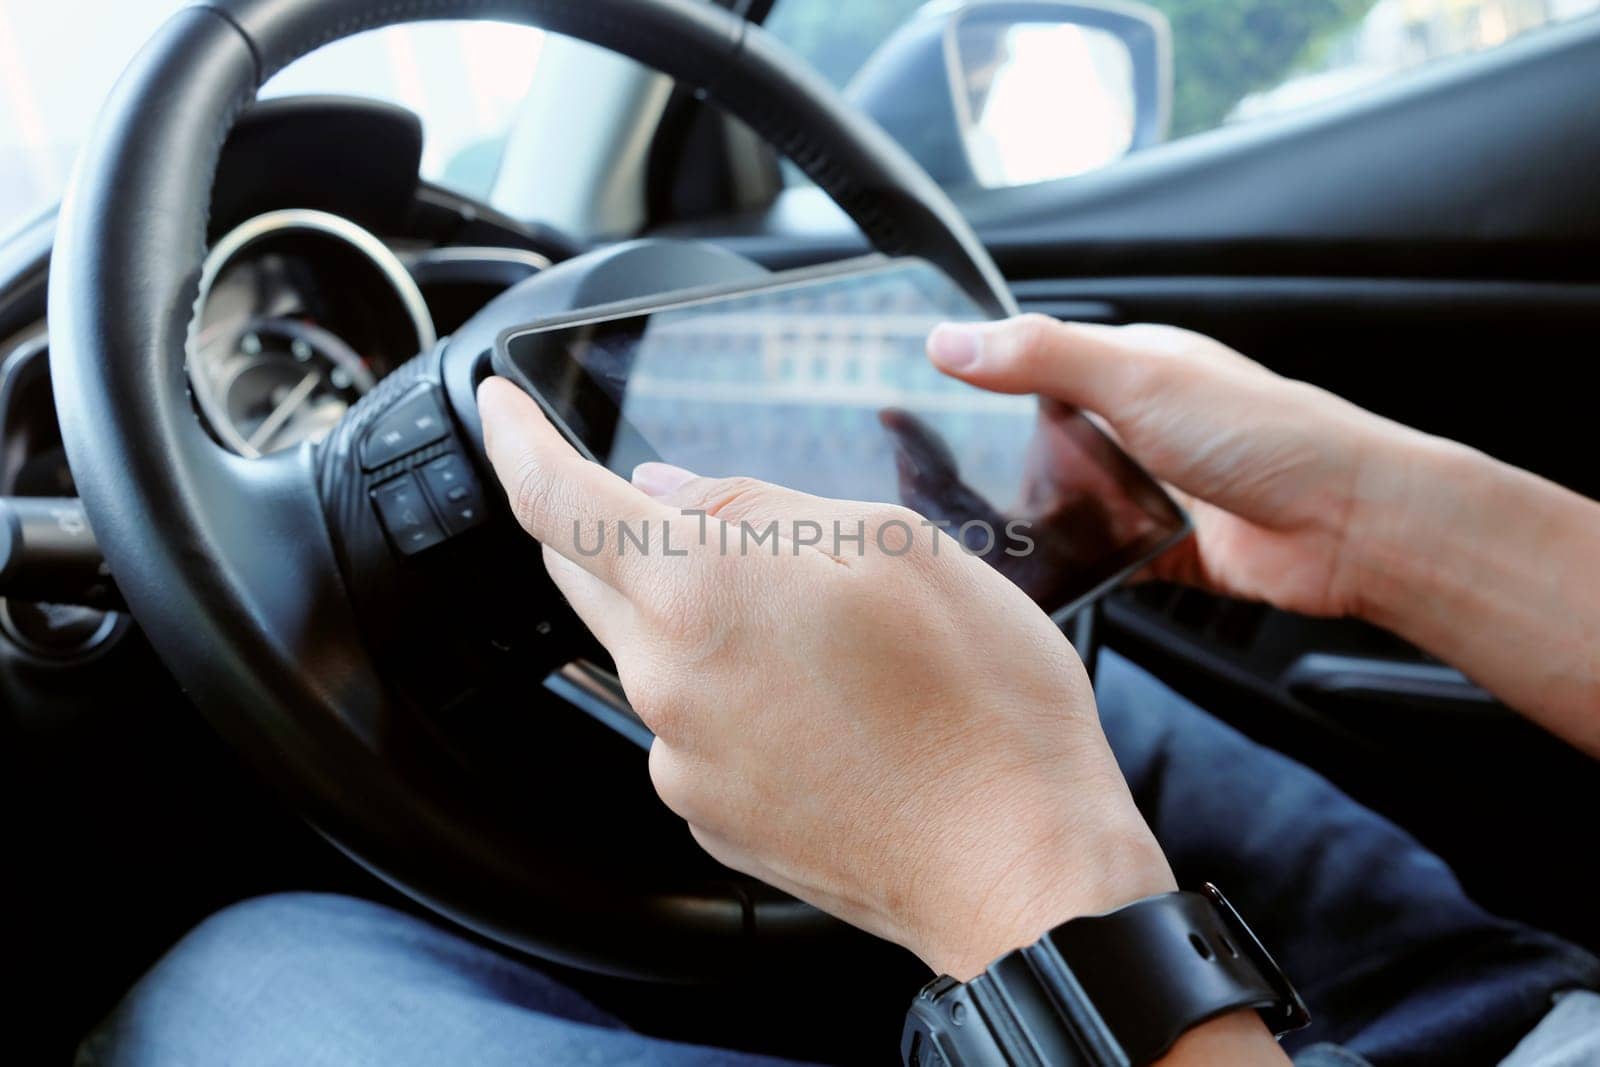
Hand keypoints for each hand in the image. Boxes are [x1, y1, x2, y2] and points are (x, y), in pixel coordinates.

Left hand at [477, 376, 1174, 979]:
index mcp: (701, 591)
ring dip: (690, 611)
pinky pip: (688, 724)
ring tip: (811, 621)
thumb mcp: (894, 543)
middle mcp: (667, 680)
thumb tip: (671, 491)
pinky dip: (724, 687)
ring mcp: (682, 760)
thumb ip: (761, 506)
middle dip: (610, 524)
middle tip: (683, 504)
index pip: (555, 500)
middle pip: (587, 576)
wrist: (1018, 869)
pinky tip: (817, 695)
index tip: (497, 408)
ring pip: (648, 650)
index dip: (515, 441)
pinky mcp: (711, 817)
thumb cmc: (980, 704)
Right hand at [928, 316, 1409, 617]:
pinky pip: (1101, 556)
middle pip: (1047, 438)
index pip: (1040, 360)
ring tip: (976, 532)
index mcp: (1138, 365)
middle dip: (999, 456)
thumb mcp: (1137, 379)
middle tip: (934, 478)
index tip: (919, 398)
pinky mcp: (1166, 549)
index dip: (983, 375)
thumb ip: (1041, 358)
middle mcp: (1144, 423)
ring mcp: (1155, 487)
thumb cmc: (1267, 437)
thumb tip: (950, 339)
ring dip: (1038, 515)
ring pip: (1070, 501)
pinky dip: (1075, 564)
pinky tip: (1043, 573)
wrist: (1348, 527)